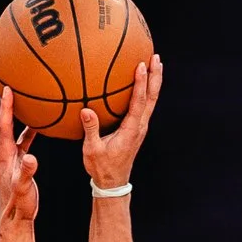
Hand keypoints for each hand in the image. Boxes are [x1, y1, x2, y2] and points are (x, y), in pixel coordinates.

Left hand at [0, 73, 38, 224]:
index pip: (3, 124)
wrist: (15, 218)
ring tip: (8, 84)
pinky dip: (23, 122)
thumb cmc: (20, 205)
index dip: (5, 106)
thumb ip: (27, 174)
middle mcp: (2, 150)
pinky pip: (19, 134)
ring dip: (4, 103)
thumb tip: (31, 158)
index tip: (7, 86)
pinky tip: (35, 115)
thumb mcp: (24, 190)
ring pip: (4, 122)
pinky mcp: (15, 158)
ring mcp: (7, 153)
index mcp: (4, 154)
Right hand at [79, 53, 162, 190]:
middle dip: (155, 76)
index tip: (141, 65)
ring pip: (151, 101)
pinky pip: (145, 106)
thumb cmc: (102, 168)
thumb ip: (91, 130)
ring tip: (154, 63)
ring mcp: (140, 128)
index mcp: (131, 131)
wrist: (113, 184)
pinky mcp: (137, 129)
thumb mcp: (92, 150)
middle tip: (155, 57)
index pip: (138, 102)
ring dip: (154, 82)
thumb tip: (86, 110)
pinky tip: (143, 82)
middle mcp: (140, 127)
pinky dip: (147, 91)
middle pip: (152, 98)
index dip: (141, 83)